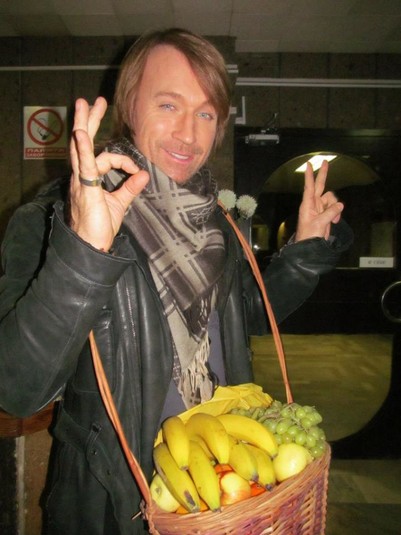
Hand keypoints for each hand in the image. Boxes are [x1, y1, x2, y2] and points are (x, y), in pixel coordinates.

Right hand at [69, 97, 148, 250]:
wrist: (92, 244)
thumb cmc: (101, 226)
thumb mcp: (120, 203)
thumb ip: (130, 187)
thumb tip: (144, 174)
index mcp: (89, 178)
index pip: (104, 158)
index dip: (124, 161)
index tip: (137, 171)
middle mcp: (82, 176)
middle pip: (84, 143)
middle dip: (89, 121)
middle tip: (92, 101)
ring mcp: (81, 180)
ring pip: (80, 147)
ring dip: (84, 124)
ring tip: (84, 104)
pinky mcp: (85, 188)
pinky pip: (84, 165)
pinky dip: (83, 149)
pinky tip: (81, 134)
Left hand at [295, 160, 343, 241]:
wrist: (310, 247)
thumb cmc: (309, 235)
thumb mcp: (320, 223)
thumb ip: (330, 212)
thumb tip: (340, 205)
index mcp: (308, 204)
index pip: (309, 186)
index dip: (310, 175)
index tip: (309, 164)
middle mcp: (313, 204)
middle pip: (320, 186)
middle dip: (323, 174)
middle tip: (325, 161)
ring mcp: (320, 209)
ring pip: (332, 199)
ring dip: (335, 208)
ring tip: (333, 220)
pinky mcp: (326, 214)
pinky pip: (335, 208)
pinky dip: (337, 213)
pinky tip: (335, 222)